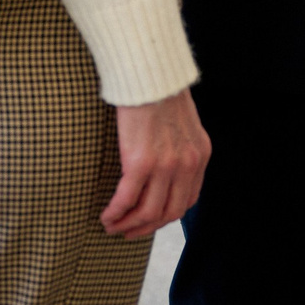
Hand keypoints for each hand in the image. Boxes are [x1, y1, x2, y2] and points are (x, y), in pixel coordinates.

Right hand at [103, 87, 209, 239]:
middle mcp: (186, 164)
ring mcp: (165, 166)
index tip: (150, 219)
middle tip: (128, 231)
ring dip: (128, 224)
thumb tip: (164, 164)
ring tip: (112, 226)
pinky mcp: (141, 162)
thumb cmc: (160, 91)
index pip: (188, 200)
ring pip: (147, 212)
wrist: (150, 72)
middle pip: (169, 212)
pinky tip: (106, 215)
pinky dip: (115, 212)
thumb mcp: (184, 122)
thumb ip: (180, 146)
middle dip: (147, 227)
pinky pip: (127, 199)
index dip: (167, 215)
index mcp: (199, 155)